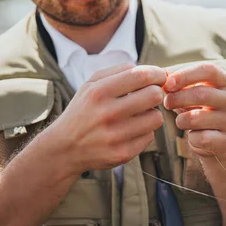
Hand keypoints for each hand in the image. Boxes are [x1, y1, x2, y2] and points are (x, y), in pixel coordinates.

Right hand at [47, 63, 166, 173]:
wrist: (64, 148)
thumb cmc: (84, 110)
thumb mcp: (91, 84)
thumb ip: (119, 71)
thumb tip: (151, 70)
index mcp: (99, 92)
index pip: (141, 76)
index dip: (158, 74)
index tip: (160, 77)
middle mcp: (107, 114)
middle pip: (154, 95)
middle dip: (157, 93)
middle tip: (151, 95)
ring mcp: (115, 136)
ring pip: (156, 118)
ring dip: (151, 114)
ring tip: (138, 114)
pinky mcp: (122, 154)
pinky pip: (150, 137)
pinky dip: (144, 132)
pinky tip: (130, 131)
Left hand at [163, 63, 225, 156]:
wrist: (217, 137)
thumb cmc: (198, 108)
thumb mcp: (190, 91)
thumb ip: (176, 82)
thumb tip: (161, 75)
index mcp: (224, 81)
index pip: (208, 70)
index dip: (185, 75)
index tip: (168, 83)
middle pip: (202, 94)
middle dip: (177, 98)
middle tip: (167, 103)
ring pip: (197, 118)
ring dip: (181, 120)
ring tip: (181, 121)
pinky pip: (201, 138)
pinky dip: (191, 138)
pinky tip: (193, 136)